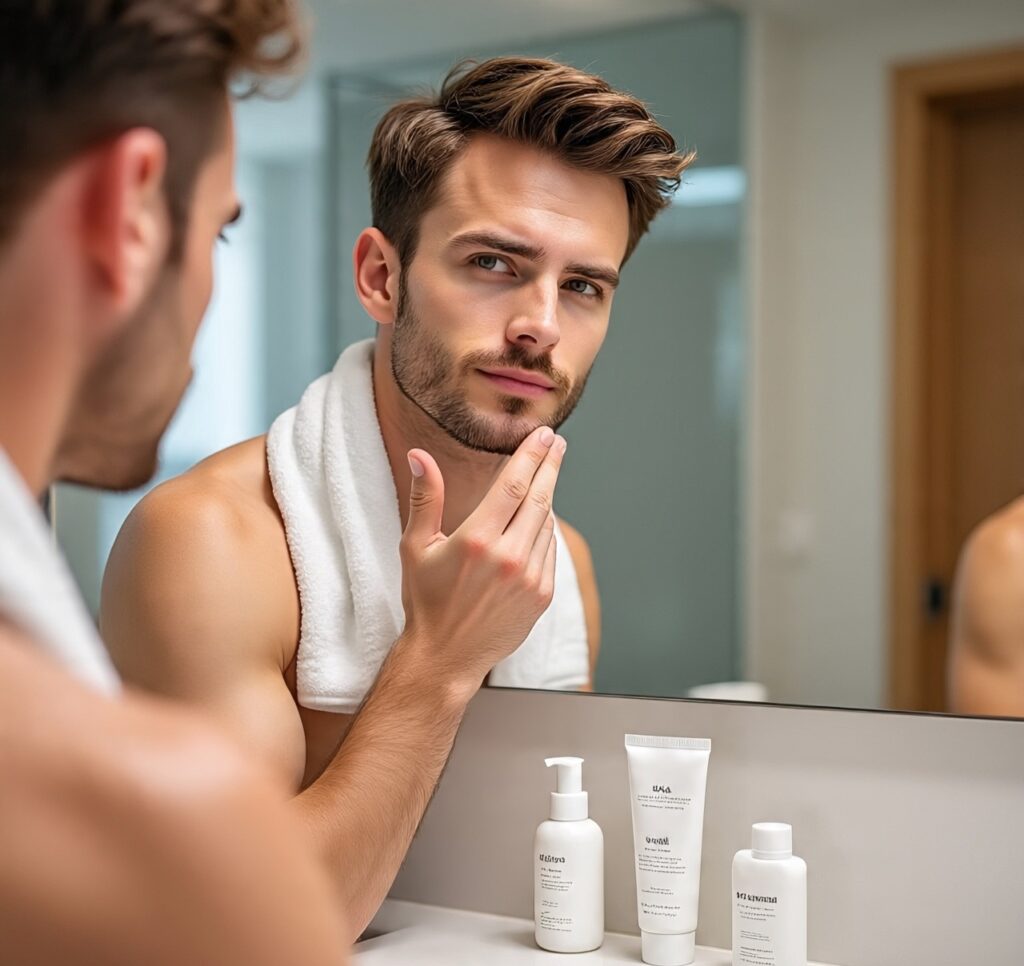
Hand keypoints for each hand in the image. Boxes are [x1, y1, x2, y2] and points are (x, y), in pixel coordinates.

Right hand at [397, 426, 566, 690]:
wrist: (446, 656)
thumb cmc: (426, 601)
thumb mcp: (415, 547)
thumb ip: (425, 498)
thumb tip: (420, 456)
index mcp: (477, 540)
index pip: (514, 484)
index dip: (532, 455)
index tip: (543, 435)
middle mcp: (508, 557)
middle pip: (539, 498)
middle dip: (550, 466)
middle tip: (556, 443)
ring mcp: (530, 578)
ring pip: (546, 524)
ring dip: (546, 498)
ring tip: (543, 479)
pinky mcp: (542, 595)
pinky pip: (549, 551)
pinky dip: (545, 531)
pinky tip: (537, 520)